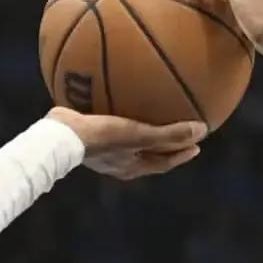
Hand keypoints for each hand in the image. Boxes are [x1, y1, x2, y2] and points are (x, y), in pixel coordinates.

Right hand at [47, 108, 205, 180]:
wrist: (59, 135)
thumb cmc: (100, 138)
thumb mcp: (138, 134)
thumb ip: (169, 134)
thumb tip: (203, 130)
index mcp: (130, 166)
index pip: (162, 163)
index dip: (180, 155)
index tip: (197, 146)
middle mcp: (116, 161)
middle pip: (147, 153)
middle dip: (164, 144)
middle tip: (181, 133)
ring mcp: (100, 148)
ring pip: (127, 139)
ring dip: (141, 130)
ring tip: (150, 114)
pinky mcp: (86, 133)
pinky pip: (109, 122)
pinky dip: (119, 114)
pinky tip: (118, 96)